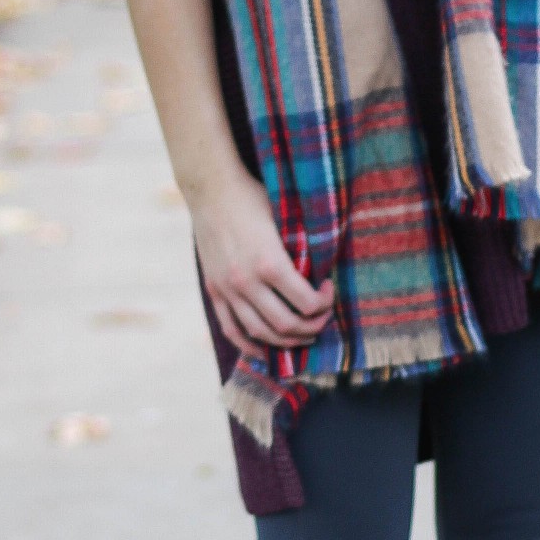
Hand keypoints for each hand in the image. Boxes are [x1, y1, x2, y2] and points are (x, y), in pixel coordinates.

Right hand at [192, 164, 334, 355]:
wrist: (211, 188)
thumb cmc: (252, 198)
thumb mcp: (282, 219)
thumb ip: (299, 249)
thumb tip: (323, 270)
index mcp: (269, 263)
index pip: (306, 303)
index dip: (324, 304)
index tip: (328, 292)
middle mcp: (247, 282)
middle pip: (286, 325)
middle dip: (311, 327)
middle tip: (322, 319)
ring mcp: (227, 290)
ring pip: (260, 333)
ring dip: (286, 340)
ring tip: (302, 335)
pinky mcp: (214, 291)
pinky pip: (232, 329)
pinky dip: (249, 345)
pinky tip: (265, 351)